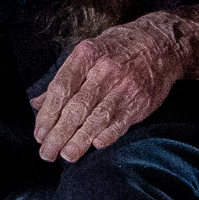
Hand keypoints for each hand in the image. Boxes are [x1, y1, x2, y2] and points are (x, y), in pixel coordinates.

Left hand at [33, 4, 198, 162]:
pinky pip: (121, 121)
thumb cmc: (118, 49)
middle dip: (59, 133)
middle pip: (76, 107)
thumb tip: (37, 104)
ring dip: (79, 140)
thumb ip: (63, 80)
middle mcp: (104, 70)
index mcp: (87, 55)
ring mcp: (124, 86)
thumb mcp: (89, 53)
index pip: (61, 88)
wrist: (161, 43)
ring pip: (97, 118)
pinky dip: (108, 135)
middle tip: (46, 152)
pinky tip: (96, 146)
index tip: (39, 134)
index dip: (48, 114)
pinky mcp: (141, 101)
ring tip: (66, 155)